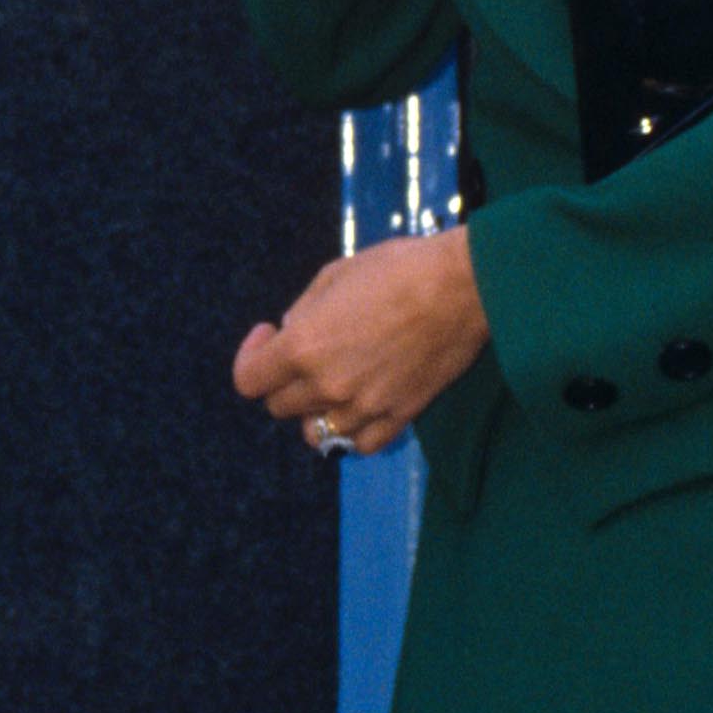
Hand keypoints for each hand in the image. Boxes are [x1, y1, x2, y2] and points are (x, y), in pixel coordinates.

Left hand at [233, 229, 490, 457]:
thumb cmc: (399, 269)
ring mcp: (363, 407)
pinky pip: (360, 444)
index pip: (248, 380)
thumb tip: (289, 331)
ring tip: (334, 382)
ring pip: (315, 431)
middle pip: (279, 407)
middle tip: (305, 354)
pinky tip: (362, 403)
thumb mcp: (335, 274)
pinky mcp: (399, 417)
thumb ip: (303, 310)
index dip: (251, 356)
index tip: (267, 336)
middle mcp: (327, 385)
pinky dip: (354, 429)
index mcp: (304, 347)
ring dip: (316, 409)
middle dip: (284, 380)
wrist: (463, 286)